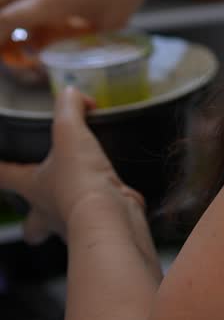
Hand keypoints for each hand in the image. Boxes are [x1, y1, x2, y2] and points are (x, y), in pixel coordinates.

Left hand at [0, 88, 144, 244]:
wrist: (110, 218)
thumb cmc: (80, 182)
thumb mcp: (70, 132)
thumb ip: (69, 107)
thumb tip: (72, 93)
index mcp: (32, 187)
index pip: (4, 176)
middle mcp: (48, 211)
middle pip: (31, 225)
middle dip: (33, 219)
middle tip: (44, 203)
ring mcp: (74, 224)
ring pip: (64, 226)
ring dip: (70, 215)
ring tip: (86, 196)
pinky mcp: (102, 226)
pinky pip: (99, 218)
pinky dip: (107, 208)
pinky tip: (116, 196)